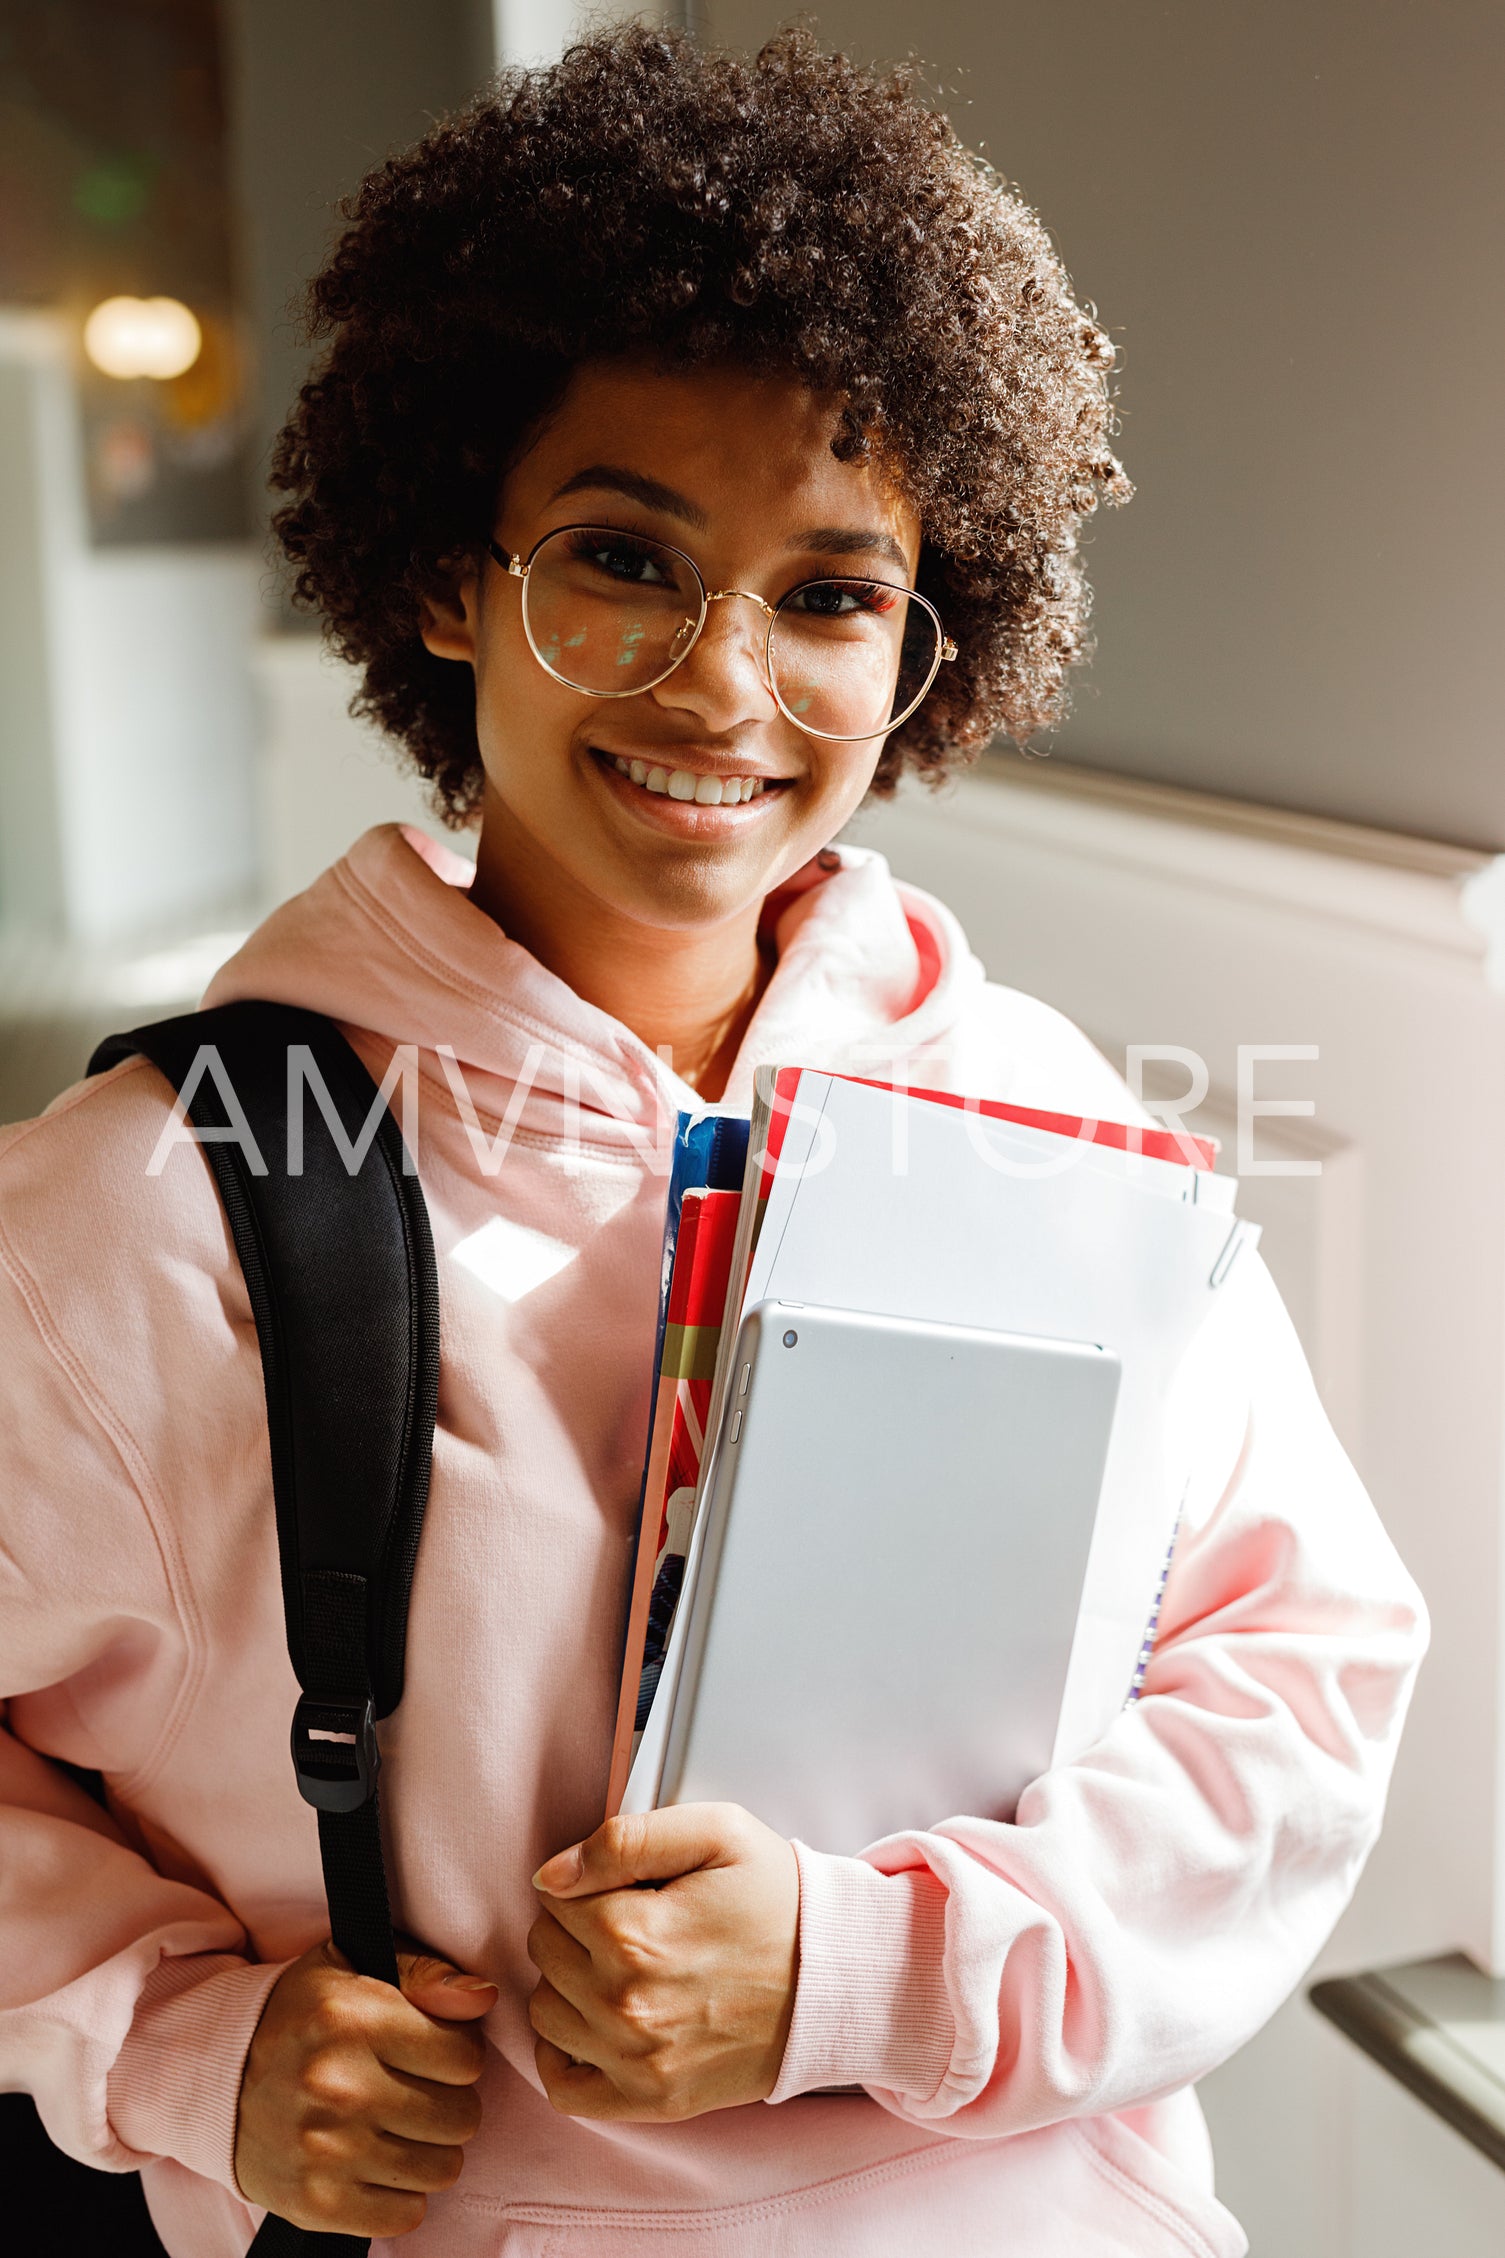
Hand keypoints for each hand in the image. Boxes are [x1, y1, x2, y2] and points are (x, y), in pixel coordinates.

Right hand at [234, 1939, 496, 2238]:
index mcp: (352, 2018)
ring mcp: (328, 2151)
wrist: (216, 2082)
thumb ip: (425, 1972)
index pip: (465, 2056)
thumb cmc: (300, 2018)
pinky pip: (408, 2214)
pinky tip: (376, 2163)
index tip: (432, 2053)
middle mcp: (339, 2085)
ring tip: (396, 2126)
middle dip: (449, 2103)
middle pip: (461, 2116)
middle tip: (414, 2091)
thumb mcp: (353, 1968)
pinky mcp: (317, 2204)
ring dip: (429, 2150)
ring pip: (443, 2168)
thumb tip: (482, 1996)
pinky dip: (401, 2194)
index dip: (459, 2054)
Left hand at [527, 1802, 798, 2121]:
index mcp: (636, 1935)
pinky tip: (596, 2022)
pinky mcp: (651, 2100)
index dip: (588, 1880)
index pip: (554, 1896)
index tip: (630, 1885)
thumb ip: (626, 1839)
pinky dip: (565, 2054)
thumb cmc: (779, 1902)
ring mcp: (636, 2061)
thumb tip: (551, 1875)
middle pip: (545, 1950)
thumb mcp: (717, 1833)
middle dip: (576, 1925)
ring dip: (570, 1983)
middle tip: (632, 1919)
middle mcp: (626, 2006)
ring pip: (546, 2011)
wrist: (837, 1981)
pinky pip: (564, 2088)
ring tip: (622, 1966)